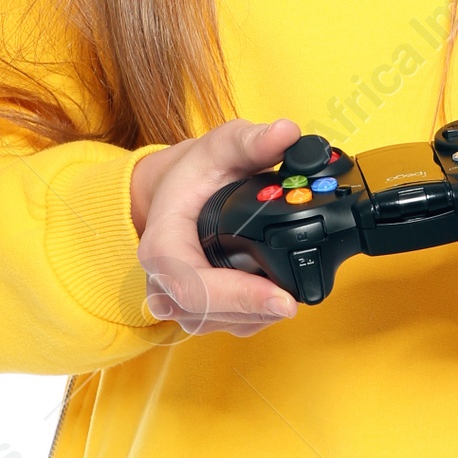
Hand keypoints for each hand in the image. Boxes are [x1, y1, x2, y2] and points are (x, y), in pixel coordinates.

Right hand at [129, 117, 301, 335]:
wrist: (175, 192)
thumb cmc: (194, 173)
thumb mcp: (220, 145)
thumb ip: (251, 140)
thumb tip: (285, 132)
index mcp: (162, 244)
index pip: (192, 286)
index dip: (238, 298)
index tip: (282, 301)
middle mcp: (163, 280)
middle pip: (208, 314)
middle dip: (255, 310)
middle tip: (295, 299)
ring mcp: (178, 300)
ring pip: (219, 325)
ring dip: (256, 315)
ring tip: (287, 292)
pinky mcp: (197, 310)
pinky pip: (225, 325)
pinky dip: (254, 316)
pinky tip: (275, 297)